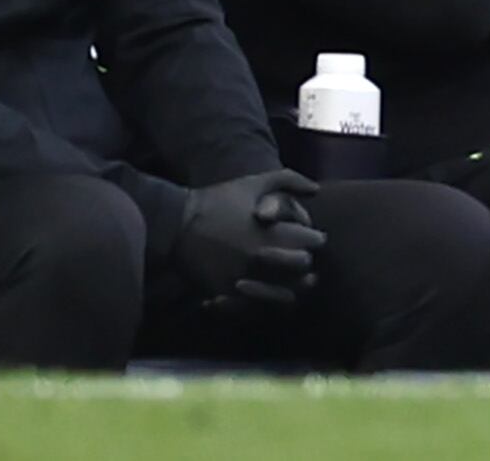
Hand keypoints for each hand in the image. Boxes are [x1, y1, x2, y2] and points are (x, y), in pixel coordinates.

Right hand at [175, 170, 325, 307]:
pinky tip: (262, 294)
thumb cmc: (217, 200)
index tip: (310, 239)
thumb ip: (289, 180)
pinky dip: (261, 303)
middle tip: (300, 262)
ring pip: (283, 295)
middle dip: (304, 263)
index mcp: (273, 232)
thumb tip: (316, 189)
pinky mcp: (223, 294)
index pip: (314, 243)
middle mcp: (262, 258)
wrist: (174, 224)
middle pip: (303, 269)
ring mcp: (242, 279)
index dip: (314, 239)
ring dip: (288, 287)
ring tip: (286, 282)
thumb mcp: (254, 183)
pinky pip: (253, 308)